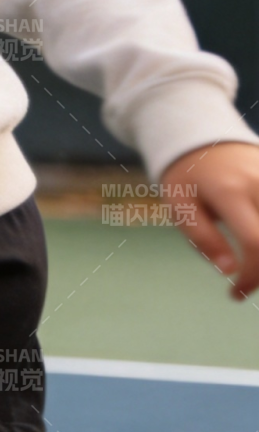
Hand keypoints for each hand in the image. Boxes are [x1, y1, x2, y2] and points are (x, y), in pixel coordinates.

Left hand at [160, 141, 258, 299]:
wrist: (204, 137)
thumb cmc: (189, 177)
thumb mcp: (180, 204)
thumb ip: (202, 237)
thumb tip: (229, 272)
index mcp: (230, 191)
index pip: (255, 243)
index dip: (251, 277)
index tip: (235, 294)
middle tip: (246, 285)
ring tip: (251, 267)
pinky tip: (255, 251)